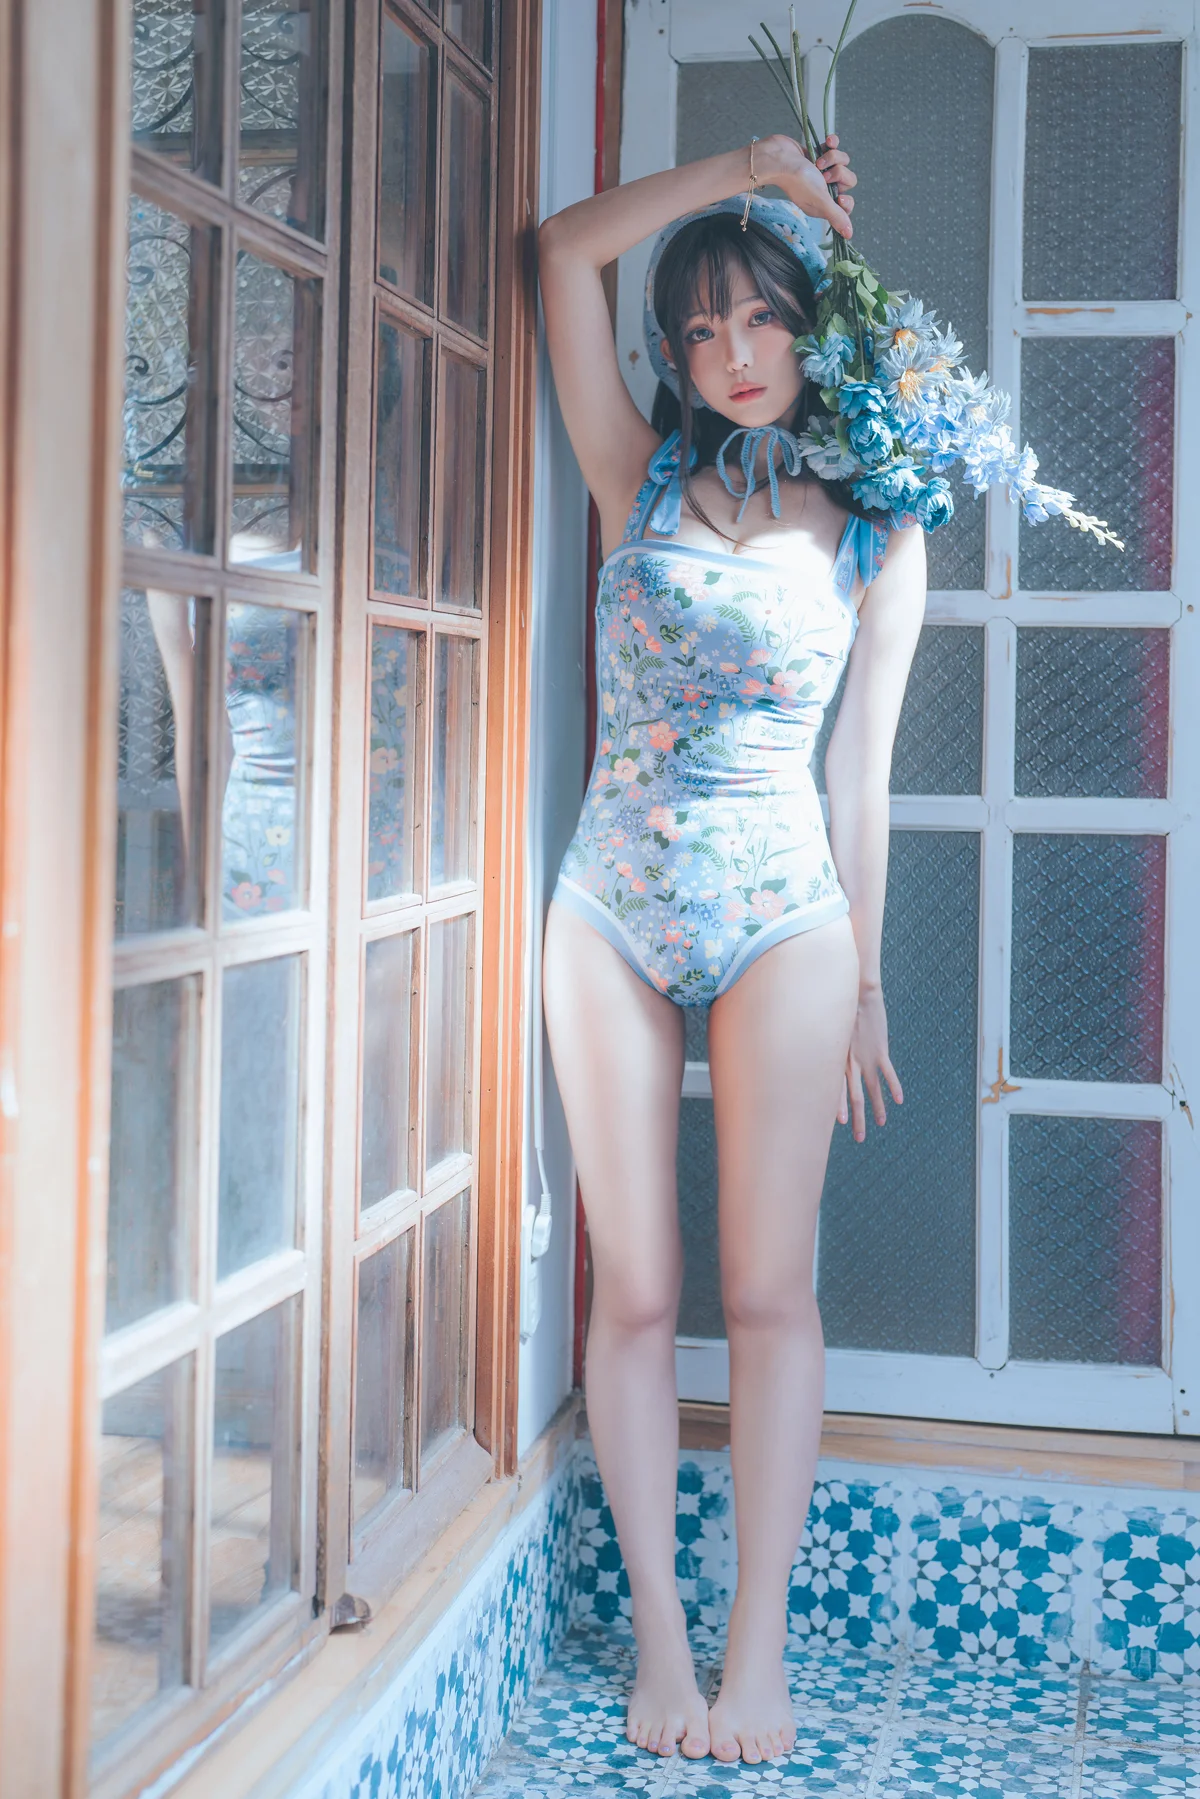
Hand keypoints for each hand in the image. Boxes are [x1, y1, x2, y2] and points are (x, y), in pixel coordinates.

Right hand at [758, 132, 856, 238]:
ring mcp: (821, 171)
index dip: (846, 201)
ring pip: (843, 162)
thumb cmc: (796, 180)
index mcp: (822, 204)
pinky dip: (833, 143)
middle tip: (824, 176)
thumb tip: (848, 235)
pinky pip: (835, 146)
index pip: (845, 206)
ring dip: (833, 158)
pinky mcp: (818, 153)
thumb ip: (836, 216)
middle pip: (848, 181)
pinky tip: (827, 142)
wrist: (777, 157)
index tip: (839, 198)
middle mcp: (823, 189)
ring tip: (818, 161)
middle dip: (839, 174)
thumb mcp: (820, 201)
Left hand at [837, 985, 901, 1141]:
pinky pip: (888, 1074)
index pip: (835, 1090)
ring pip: (871, 1089)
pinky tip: (898, 1101)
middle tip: (860, 1137)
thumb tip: (823, 1047)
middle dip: (856, 1119)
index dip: (837, 1107)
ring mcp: (865, 1058)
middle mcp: (849, 1063)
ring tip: (881, 1122)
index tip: (838, 1123)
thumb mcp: (828, 1028)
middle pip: (853, 1097)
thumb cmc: (839, 1007)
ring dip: (877, 1108)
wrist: (855, 994)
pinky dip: (894, 1087)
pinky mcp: (880, 1050)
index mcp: (836, 1059)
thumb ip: (827, 1042)